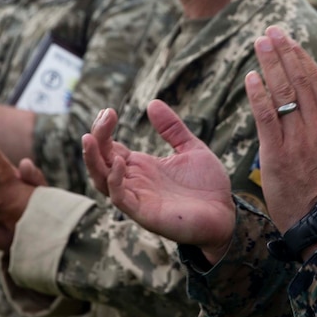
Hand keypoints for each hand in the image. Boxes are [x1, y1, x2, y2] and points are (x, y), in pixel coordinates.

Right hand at [97, 101, 236, 263]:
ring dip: (92, 160)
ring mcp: (137, 197)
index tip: (109, 110)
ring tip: (90, 138)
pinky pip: (119, 198)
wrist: (226, 213)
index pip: (110, 148)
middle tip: (105, 116)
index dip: (104, 130)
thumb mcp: (191, 148)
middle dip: (97, 138)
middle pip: (101, 161)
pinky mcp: (144, 213)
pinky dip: (113, 180)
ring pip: (101, 180)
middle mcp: (135, 181)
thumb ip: (171, 128)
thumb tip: (152, 103)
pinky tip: (119, 162)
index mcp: (142, 167)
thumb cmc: (208, 186)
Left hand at [245, 26, 316, 232]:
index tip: (288, 39)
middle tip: (270, 31)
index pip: (316, 80)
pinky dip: (259, 94)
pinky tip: (251, 77)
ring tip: (259, 42)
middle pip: (299, 80)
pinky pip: (267, 116)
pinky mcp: (277, 152)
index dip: (300, 57)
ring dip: (270, 64)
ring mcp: (298, 138)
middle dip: (284, 51)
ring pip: (283, 92)